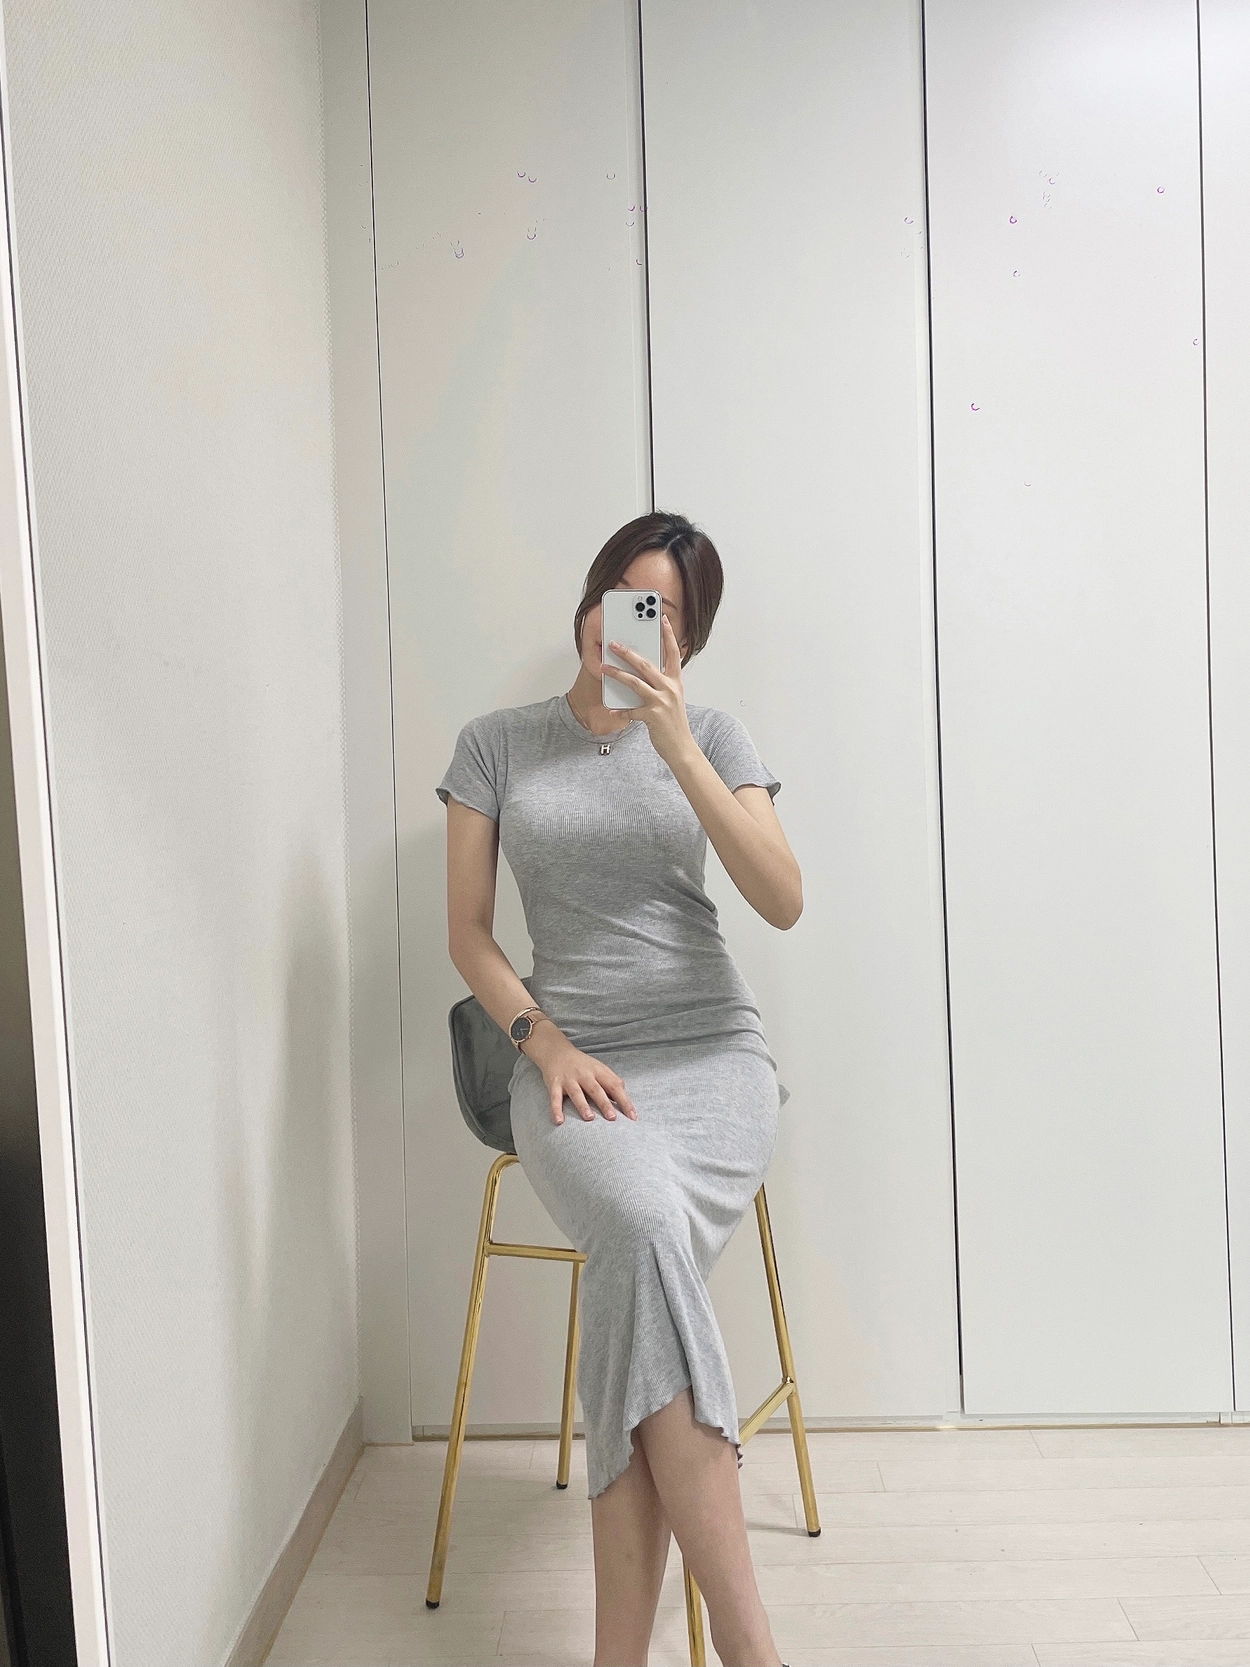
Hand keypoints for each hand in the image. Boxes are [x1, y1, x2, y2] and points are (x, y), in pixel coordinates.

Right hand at [524, 1024, 637, 1125]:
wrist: (557, 1051)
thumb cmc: (581, 1064)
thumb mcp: (599, 1068)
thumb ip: (612, 1081)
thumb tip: (624, 1095)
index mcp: (598, 1071)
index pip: (614, 1086)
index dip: (624, 1101)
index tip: (632, 1116)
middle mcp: (584, 1075)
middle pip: (596, 1090)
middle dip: (604, 1104)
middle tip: (613, 1118)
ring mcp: (569, 1079)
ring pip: (577, 1093)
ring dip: (583, 1105)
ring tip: (589, 1118)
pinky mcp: (554, 1084)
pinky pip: (555, 1098)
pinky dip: (556, 1109)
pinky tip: (559, 1121)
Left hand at [601, 615, 694, 764]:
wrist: (681, 747)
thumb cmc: (674, 723)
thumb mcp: (673, 699)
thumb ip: (662, 684)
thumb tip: (642, 673)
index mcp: (676, 682)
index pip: (673, 653)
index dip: (668, 635)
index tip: (661, 619)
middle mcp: (670, 688)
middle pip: (646, 664)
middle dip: (628, 652)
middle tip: (614, 644)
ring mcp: (661, 702)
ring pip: (635, 682)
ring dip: (617, 674)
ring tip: (604, 668)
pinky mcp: (653, 716)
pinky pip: (630, 710)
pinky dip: (620, 710)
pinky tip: (612, 710)